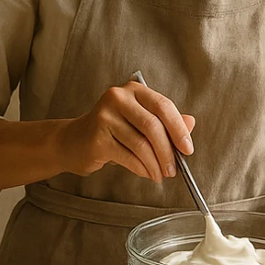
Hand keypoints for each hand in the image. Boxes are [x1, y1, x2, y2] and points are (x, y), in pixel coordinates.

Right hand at [58, 79, 195, 183]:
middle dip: (167, 151)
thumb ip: (165, 121)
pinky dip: (141, 168)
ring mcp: (105, 116)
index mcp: (133, 90)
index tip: (188, 149)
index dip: (178, 129)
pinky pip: (128, 156)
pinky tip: (146, 173)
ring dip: (155, 164)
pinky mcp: (97, 137)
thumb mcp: (140, 122)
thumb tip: (191, 123)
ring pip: (141, 144)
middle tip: (174, 169)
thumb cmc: (111, 131)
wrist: (74, 141)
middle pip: (153, 126)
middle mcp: (118, 98)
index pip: (163, 106)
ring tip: (160, 174)